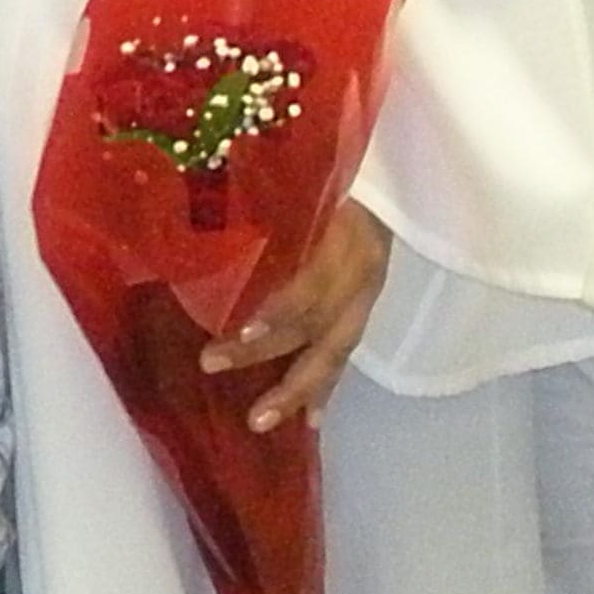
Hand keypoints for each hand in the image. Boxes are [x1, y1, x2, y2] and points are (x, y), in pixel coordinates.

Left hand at [200, 199, 387, 433]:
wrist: (393, 178)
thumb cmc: (335, 172)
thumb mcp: (304, 183)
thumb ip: (265, 207)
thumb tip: (199, 231)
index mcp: (346, 235)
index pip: (312, 282)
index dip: (280, 310)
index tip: (242, 329)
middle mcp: (360, 270)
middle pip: (315, 322)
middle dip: (265, 352)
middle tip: (212, 364)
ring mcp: (367, 292)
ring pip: (333, 349)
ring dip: (298, 388)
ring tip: (262, 420)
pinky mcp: (367, 306)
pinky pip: (345, 353)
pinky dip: (326, 387)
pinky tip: (311, 420)